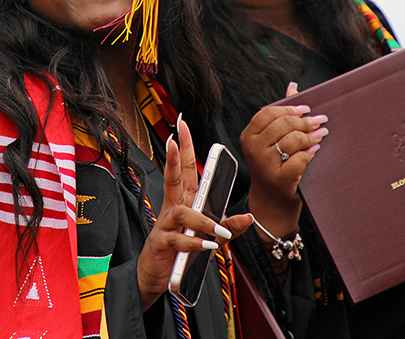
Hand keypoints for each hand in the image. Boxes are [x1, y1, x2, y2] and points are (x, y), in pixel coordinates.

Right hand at [136, 118, 252, 310]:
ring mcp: (165, 225)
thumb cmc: (181, 252)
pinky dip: (194, 242)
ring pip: (182, 213)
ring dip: (202, 221)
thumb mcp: (209, 237)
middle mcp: (173, 208)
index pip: (183, 170)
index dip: (182, 148)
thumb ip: (228, 227)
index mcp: (183, 202)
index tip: (181, 127)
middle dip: (173, 156)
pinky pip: (178, 239)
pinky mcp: (162, 244)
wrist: (156, 276)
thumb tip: (248, 216)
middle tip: (173, 137)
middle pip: (173, 177)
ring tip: (217, 231)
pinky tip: (207, 246)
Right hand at [241, 82, 327, 236]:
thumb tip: (292, 87)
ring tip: (320, 136)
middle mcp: (253, 150)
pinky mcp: (279, 179)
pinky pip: (299, 159)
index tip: (305, 109)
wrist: (271, 201)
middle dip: (305, 122)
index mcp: (248, 136)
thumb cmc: (273, 166)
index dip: (289, 108)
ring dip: (310, 137)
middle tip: (319, 121)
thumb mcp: (270, 140)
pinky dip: (310, 153)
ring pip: (292, 140)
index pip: (268, 113)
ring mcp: (265, 165)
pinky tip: (314, 151)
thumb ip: (281, 114)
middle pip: (283, 124)